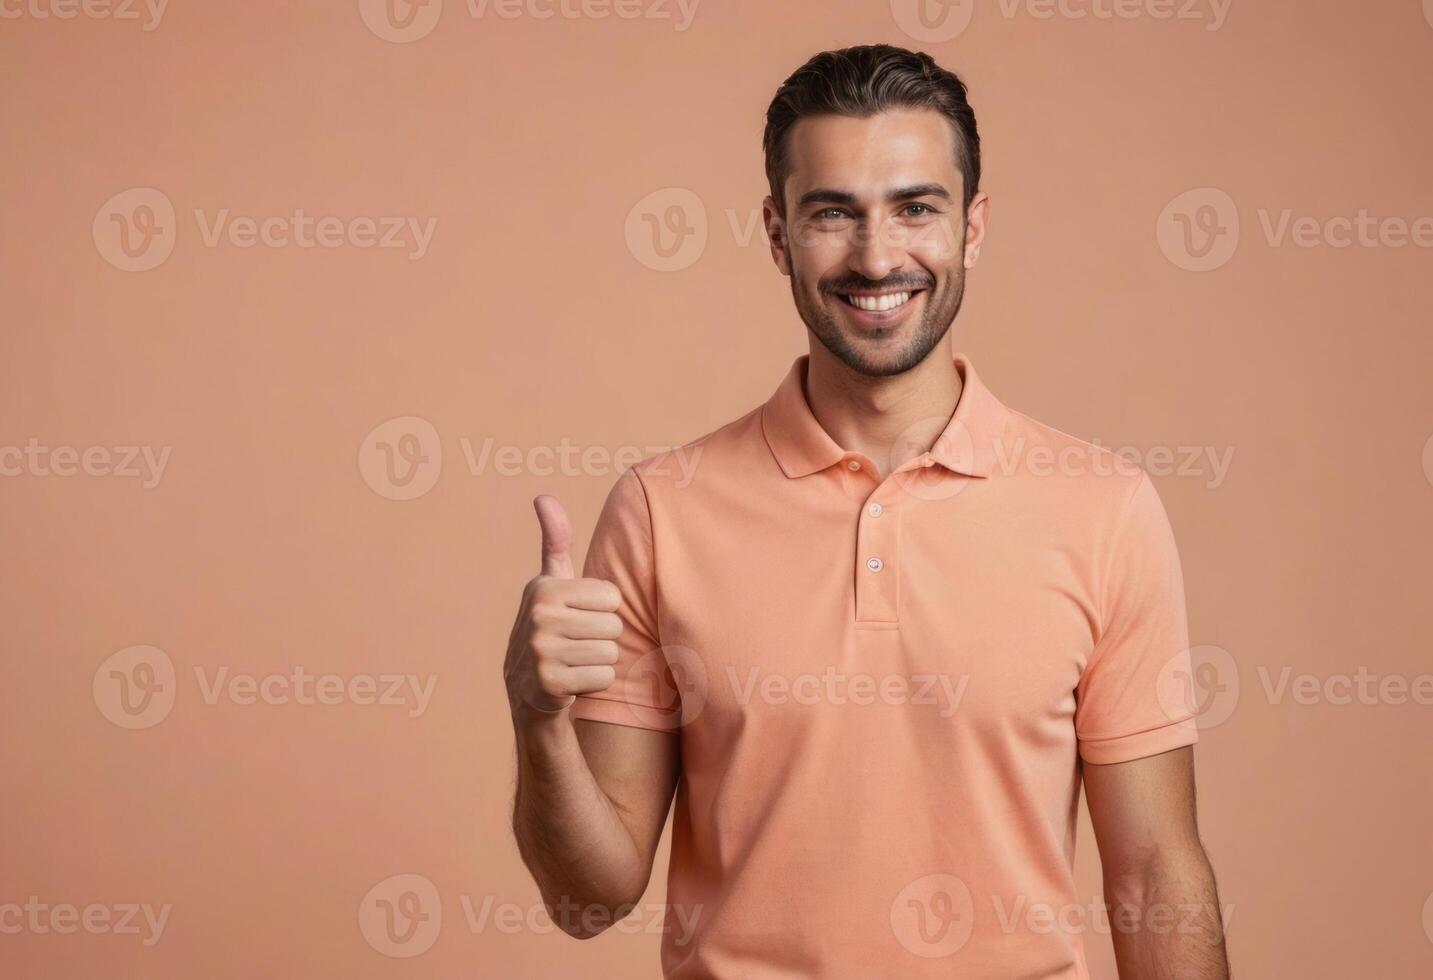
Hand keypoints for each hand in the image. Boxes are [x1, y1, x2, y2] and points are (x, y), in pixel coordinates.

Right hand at [505, 494, 622, 719]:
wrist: (527, 690)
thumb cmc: (552, 626)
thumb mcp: (551, 582)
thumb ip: (555, 540)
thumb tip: (543, 496)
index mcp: (544, 588)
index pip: (612, 597)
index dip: (603, 611)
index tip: (578, 618)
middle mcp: (538, 616)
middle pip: (613, 625)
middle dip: (602, 638)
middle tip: (577, 644)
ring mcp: (541, 650)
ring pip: (610, 652)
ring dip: (599, 661)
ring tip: (574, 661)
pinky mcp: (549, 683)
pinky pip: (603, 677)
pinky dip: (594, 683)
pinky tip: (572, 681)